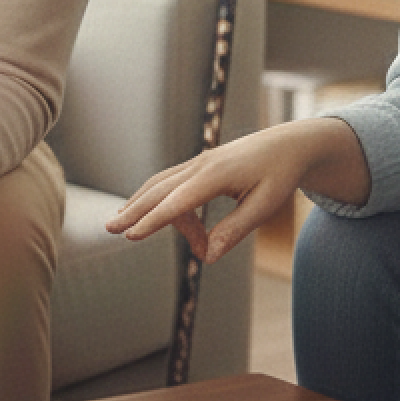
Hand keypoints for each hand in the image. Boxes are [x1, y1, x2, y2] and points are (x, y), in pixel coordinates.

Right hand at [105, 120, 369, 264]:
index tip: (133, 236)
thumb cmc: (280, 174)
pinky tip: (142, 209)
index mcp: (217, 174)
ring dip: (141, 205)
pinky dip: (154, 198)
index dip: (154, 221)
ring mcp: (197, 163)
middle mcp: (201, 165)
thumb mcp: (265, 205)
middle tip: (111, 229)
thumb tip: (207, 256)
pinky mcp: (198, 166)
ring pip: (160, 186)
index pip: (178, 202)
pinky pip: (169, 182)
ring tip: (122, 223)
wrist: (288, 144)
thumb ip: (235, 230)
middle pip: (159, 191)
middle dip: (135, 211)